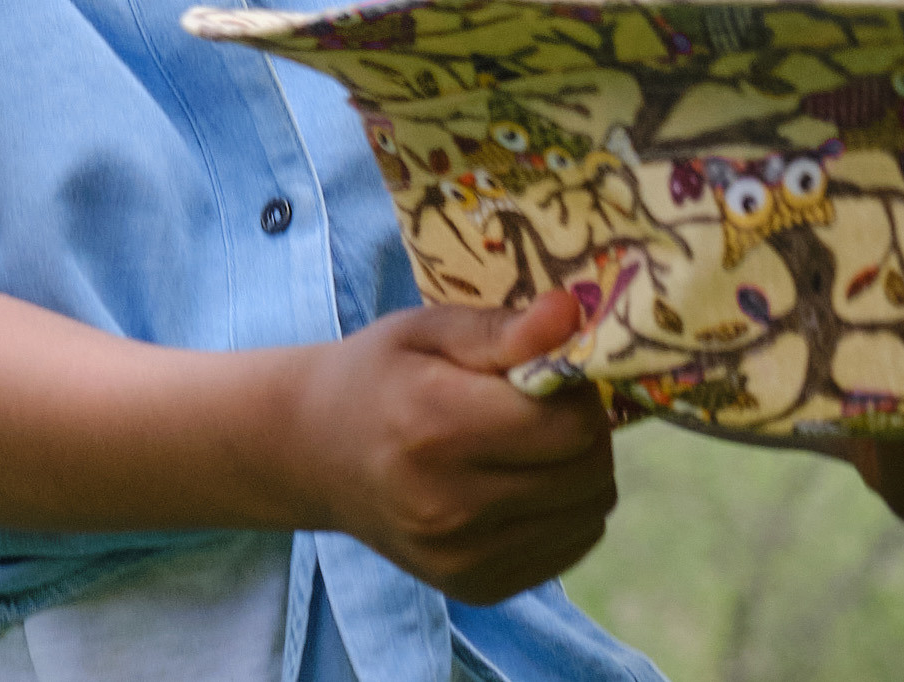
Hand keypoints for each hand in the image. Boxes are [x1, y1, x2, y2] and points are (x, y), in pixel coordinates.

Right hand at [290, 287, 616, 604]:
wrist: (316, 454)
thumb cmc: (378, 376)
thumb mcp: (427, 330)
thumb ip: (502, 328)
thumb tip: (572, 314)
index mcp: (437, 426)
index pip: (569, 426)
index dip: (578, 391)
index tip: (552, 373)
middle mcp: (451, 506)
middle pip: (587, 475)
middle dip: (586, 431)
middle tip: (548, 406)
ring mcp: (464, 558)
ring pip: (588, 517)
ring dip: (581, 474)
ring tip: (536, 444)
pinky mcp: (477, 588)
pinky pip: (568, 550)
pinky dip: (565, 513)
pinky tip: (524, 483)